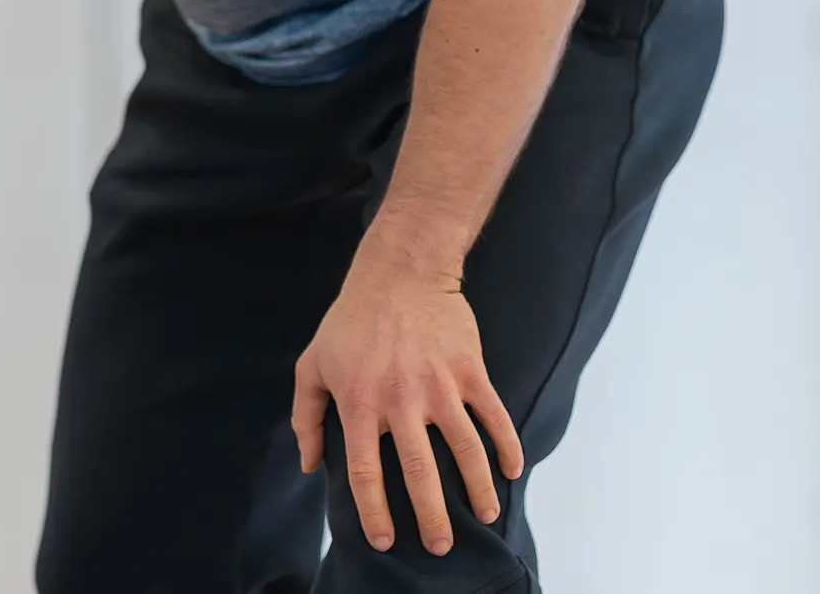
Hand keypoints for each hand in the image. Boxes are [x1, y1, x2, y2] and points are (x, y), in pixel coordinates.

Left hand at [291, 258, 524, 556]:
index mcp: (358, 402)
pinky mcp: (470, 371)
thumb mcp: (312, 364)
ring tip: (483, 516)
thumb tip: (310, 465)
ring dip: (478, 491)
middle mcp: (400, 399)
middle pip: (420, 474)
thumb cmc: (349, 322)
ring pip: (466, 452)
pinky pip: (495, 417)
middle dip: (431, 518)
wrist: (399, 272)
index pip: (366, 472)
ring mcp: (440, 385)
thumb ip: (307, 417)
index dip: (374, 513)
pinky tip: (512, 472)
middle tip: (440, 547)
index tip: (384, 541)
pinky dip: (508, 447)